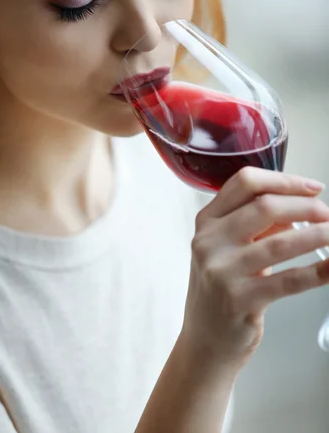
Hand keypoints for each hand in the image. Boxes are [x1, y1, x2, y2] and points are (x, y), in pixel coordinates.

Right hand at [182, 167, 328, 367]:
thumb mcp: (229, 249)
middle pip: (264, 205)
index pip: (245, 182)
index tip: (312, 187)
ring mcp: (222, 270)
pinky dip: (318, 272)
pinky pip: (289, 280)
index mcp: (207, 221)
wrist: (205, 341)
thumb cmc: (221, 289)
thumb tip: (300, 209)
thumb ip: (258, 225)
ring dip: (317, 236)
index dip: (284, 180)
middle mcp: (209, 241)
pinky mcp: (239, 299)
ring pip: (280, 242)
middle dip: (305, 206)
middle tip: (327, 214)